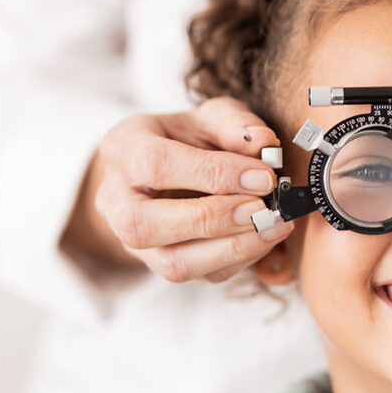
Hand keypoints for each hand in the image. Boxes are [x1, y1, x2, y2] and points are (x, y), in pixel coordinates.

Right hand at [63, 97, 292, 282]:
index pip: (156, 165)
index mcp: (123, 148)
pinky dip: (240, 259)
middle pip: (146, 224)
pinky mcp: (162, 265)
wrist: (168, 168)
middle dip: (214, 219)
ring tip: (274, 226)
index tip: (264, 176)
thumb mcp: (210, 117)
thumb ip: (235, 125)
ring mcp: (134, 240)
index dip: (214, 173)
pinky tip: (266, 237)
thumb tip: (264, 142)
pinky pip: (200, 275)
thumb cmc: (189, 138)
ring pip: (172, 263)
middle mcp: (117, 200)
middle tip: (264, 208)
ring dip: (232, 249)